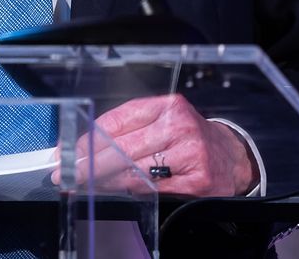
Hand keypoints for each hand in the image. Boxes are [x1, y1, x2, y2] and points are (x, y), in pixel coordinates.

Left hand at [58, 94, 256, 196]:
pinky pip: (153, 189)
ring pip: (135, 170)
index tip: (69, 152)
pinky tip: (115, 192)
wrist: (231, 157)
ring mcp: (190, 154)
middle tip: (67, 174)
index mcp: (167, 106)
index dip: (89, 139)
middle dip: (90, 164)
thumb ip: (127, 128)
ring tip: (85, 185)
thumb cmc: (188, 137)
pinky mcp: (196, 181)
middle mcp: (179, 126)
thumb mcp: (162, 121)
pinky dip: (130, 192)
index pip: (118, 121)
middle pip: (123, 147)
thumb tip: (85, 146)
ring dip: (106, 181)